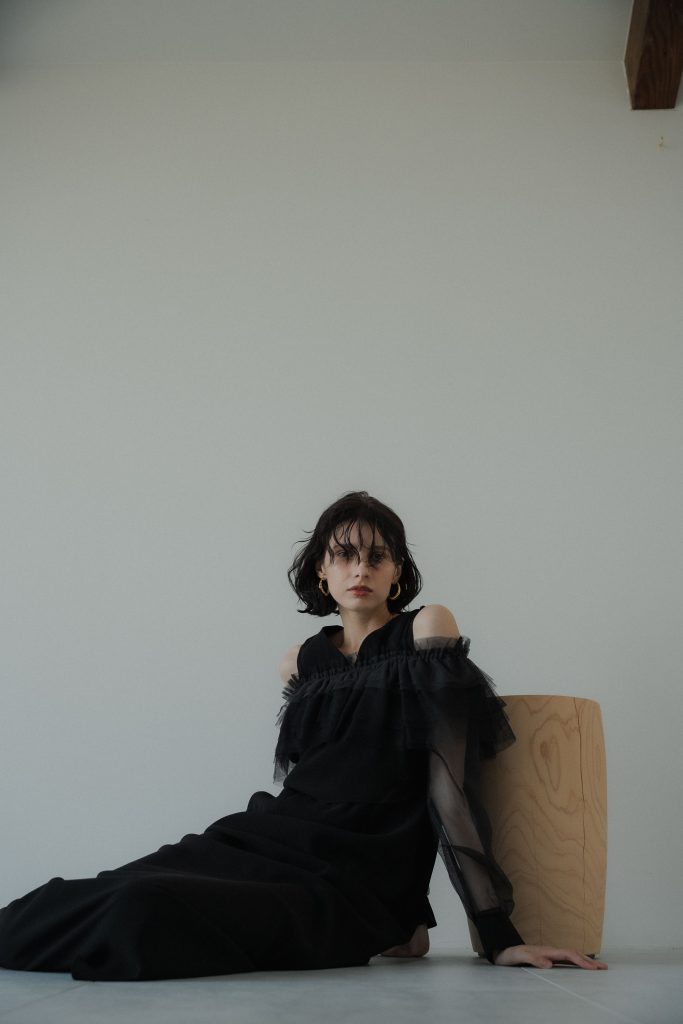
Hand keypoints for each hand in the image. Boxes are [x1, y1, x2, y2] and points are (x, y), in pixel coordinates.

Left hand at [492, 945, 607, 968]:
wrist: (504, 951)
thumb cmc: (511, 954)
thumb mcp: (520, 957)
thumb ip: (533, 959)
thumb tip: (549, 964)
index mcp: (547, 951)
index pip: (568, 954)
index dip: (581, 960)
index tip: (593, 968)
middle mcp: (551, 951)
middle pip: (573, 954)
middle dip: (589, 960)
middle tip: (604, 968)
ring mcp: (550, 954)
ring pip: (572, 956)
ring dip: (585, 961)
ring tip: (599, 967)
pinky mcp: (548, 958)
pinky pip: (567, 960)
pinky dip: (577, 962)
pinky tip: (582, 966)